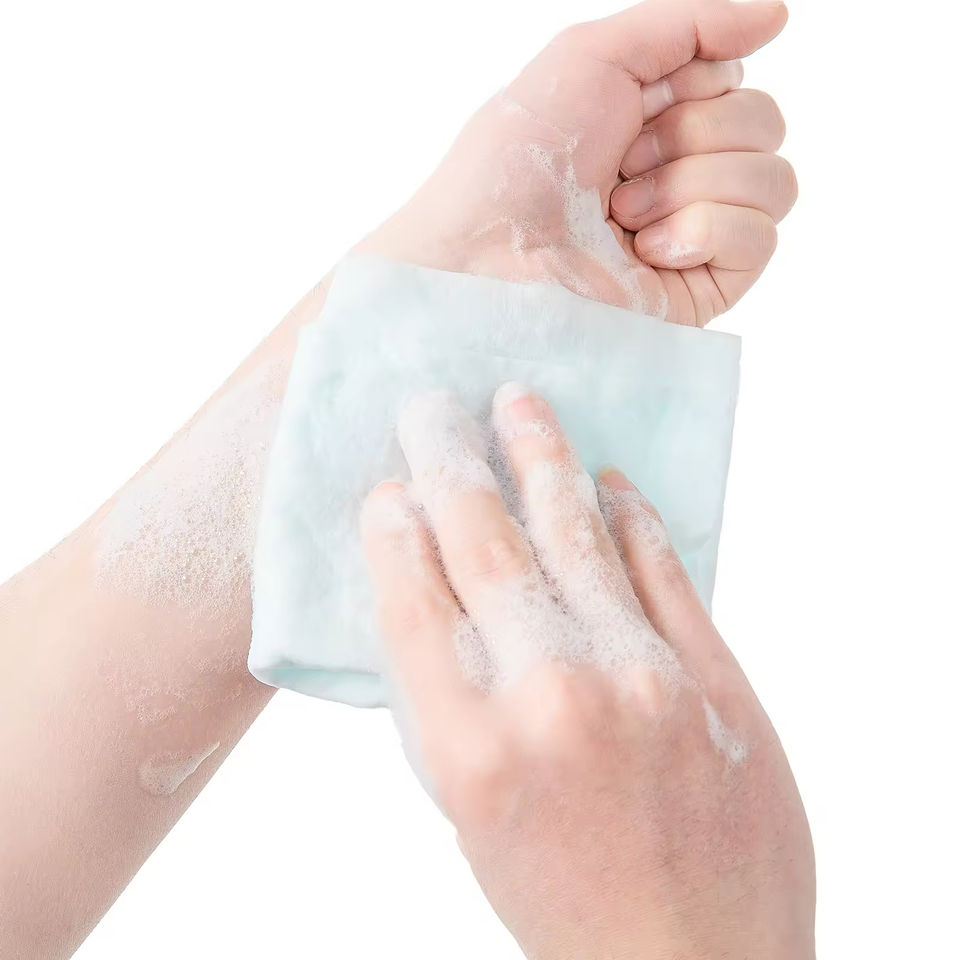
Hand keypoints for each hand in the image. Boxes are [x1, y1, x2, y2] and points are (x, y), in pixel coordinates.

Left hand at [360, 0, 795, 325]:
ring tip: (624, 215)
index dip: (693, 85)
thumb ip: (690, 24)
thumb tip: (777, 16)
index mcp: (655, 123)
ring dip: (693, 182)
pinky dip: (704, 230)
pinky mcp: (702, 290)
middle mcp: (680, 178)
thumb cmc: (516, 163)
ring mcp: (694, 238)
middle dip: (692, 133)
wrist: (485, 258)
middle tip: (621, 167)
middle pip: (765, 125)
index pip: (734, 82)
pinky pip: (760, 237)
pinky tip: (648, 251)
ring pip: (775, 181)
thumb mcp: (591, 55)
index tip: (633, 109)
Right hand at [361, 384, 814, 959]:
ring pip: (575, 534)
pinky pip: (661, 568)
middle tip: (432, 408)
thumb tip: (436, 595)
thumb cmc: (563, 898)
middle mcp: (550, 698)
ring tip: (518, 401)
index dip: (393, 531)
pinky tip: (606, 479)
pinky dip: (630, 516)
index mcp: (471, 749)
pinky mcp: (712, 675)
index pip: (413, 601)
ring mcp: (641, 679)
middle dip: (449, 463)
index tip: (387, 489)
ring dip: (540, 456)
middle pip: (484, 546)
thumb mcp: (472, 818)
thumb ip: (449, 704)